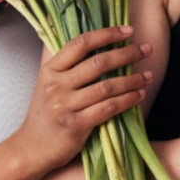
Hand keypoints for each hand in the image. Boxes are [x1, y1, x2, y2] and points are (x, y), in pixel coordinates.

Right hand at [15, 26, 150, 174]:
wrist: (31, 149)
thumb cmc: (46, 113)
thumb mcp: (48, 83)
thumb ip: (68, 64)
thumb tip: (95, 39)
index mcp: (51, 70)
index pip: (81, 43)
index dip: (107, 34)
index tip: (129, 30)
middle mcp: (56, 85)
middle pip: (99, 63)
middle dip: (127, 54)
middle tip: (147, 49)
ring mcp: (65, 106)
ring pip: (107, 87)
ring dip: (133, 79)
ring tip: (148, 75)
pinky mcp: (75, 126)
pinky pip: (109, 108)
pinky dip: (128, 100)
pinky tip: (139, 95)